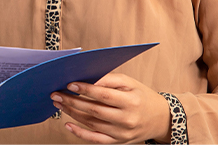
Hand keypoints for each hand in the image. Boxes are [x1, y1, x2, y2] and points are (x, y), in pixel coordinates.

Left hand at [50, 73, 168, 142]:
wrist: (160, 118)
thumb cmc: (141, 97)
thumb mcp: (130, 83)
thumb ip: (109, 79)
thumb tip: (88, 79)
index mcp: (131, 101)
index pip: (104, 95)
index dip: (85, 90)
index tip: (70, 84)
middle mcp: (127, 118)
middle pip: (94, 110)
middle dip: (72, 101)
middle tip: (56, 94)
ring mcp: (122, 132)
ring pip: (92, 123)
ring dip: (72, 113)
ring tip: (59, 104)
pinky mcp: (118, 141)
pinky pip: (96, 139)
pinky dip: (80, 133)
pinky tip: (68, 125)